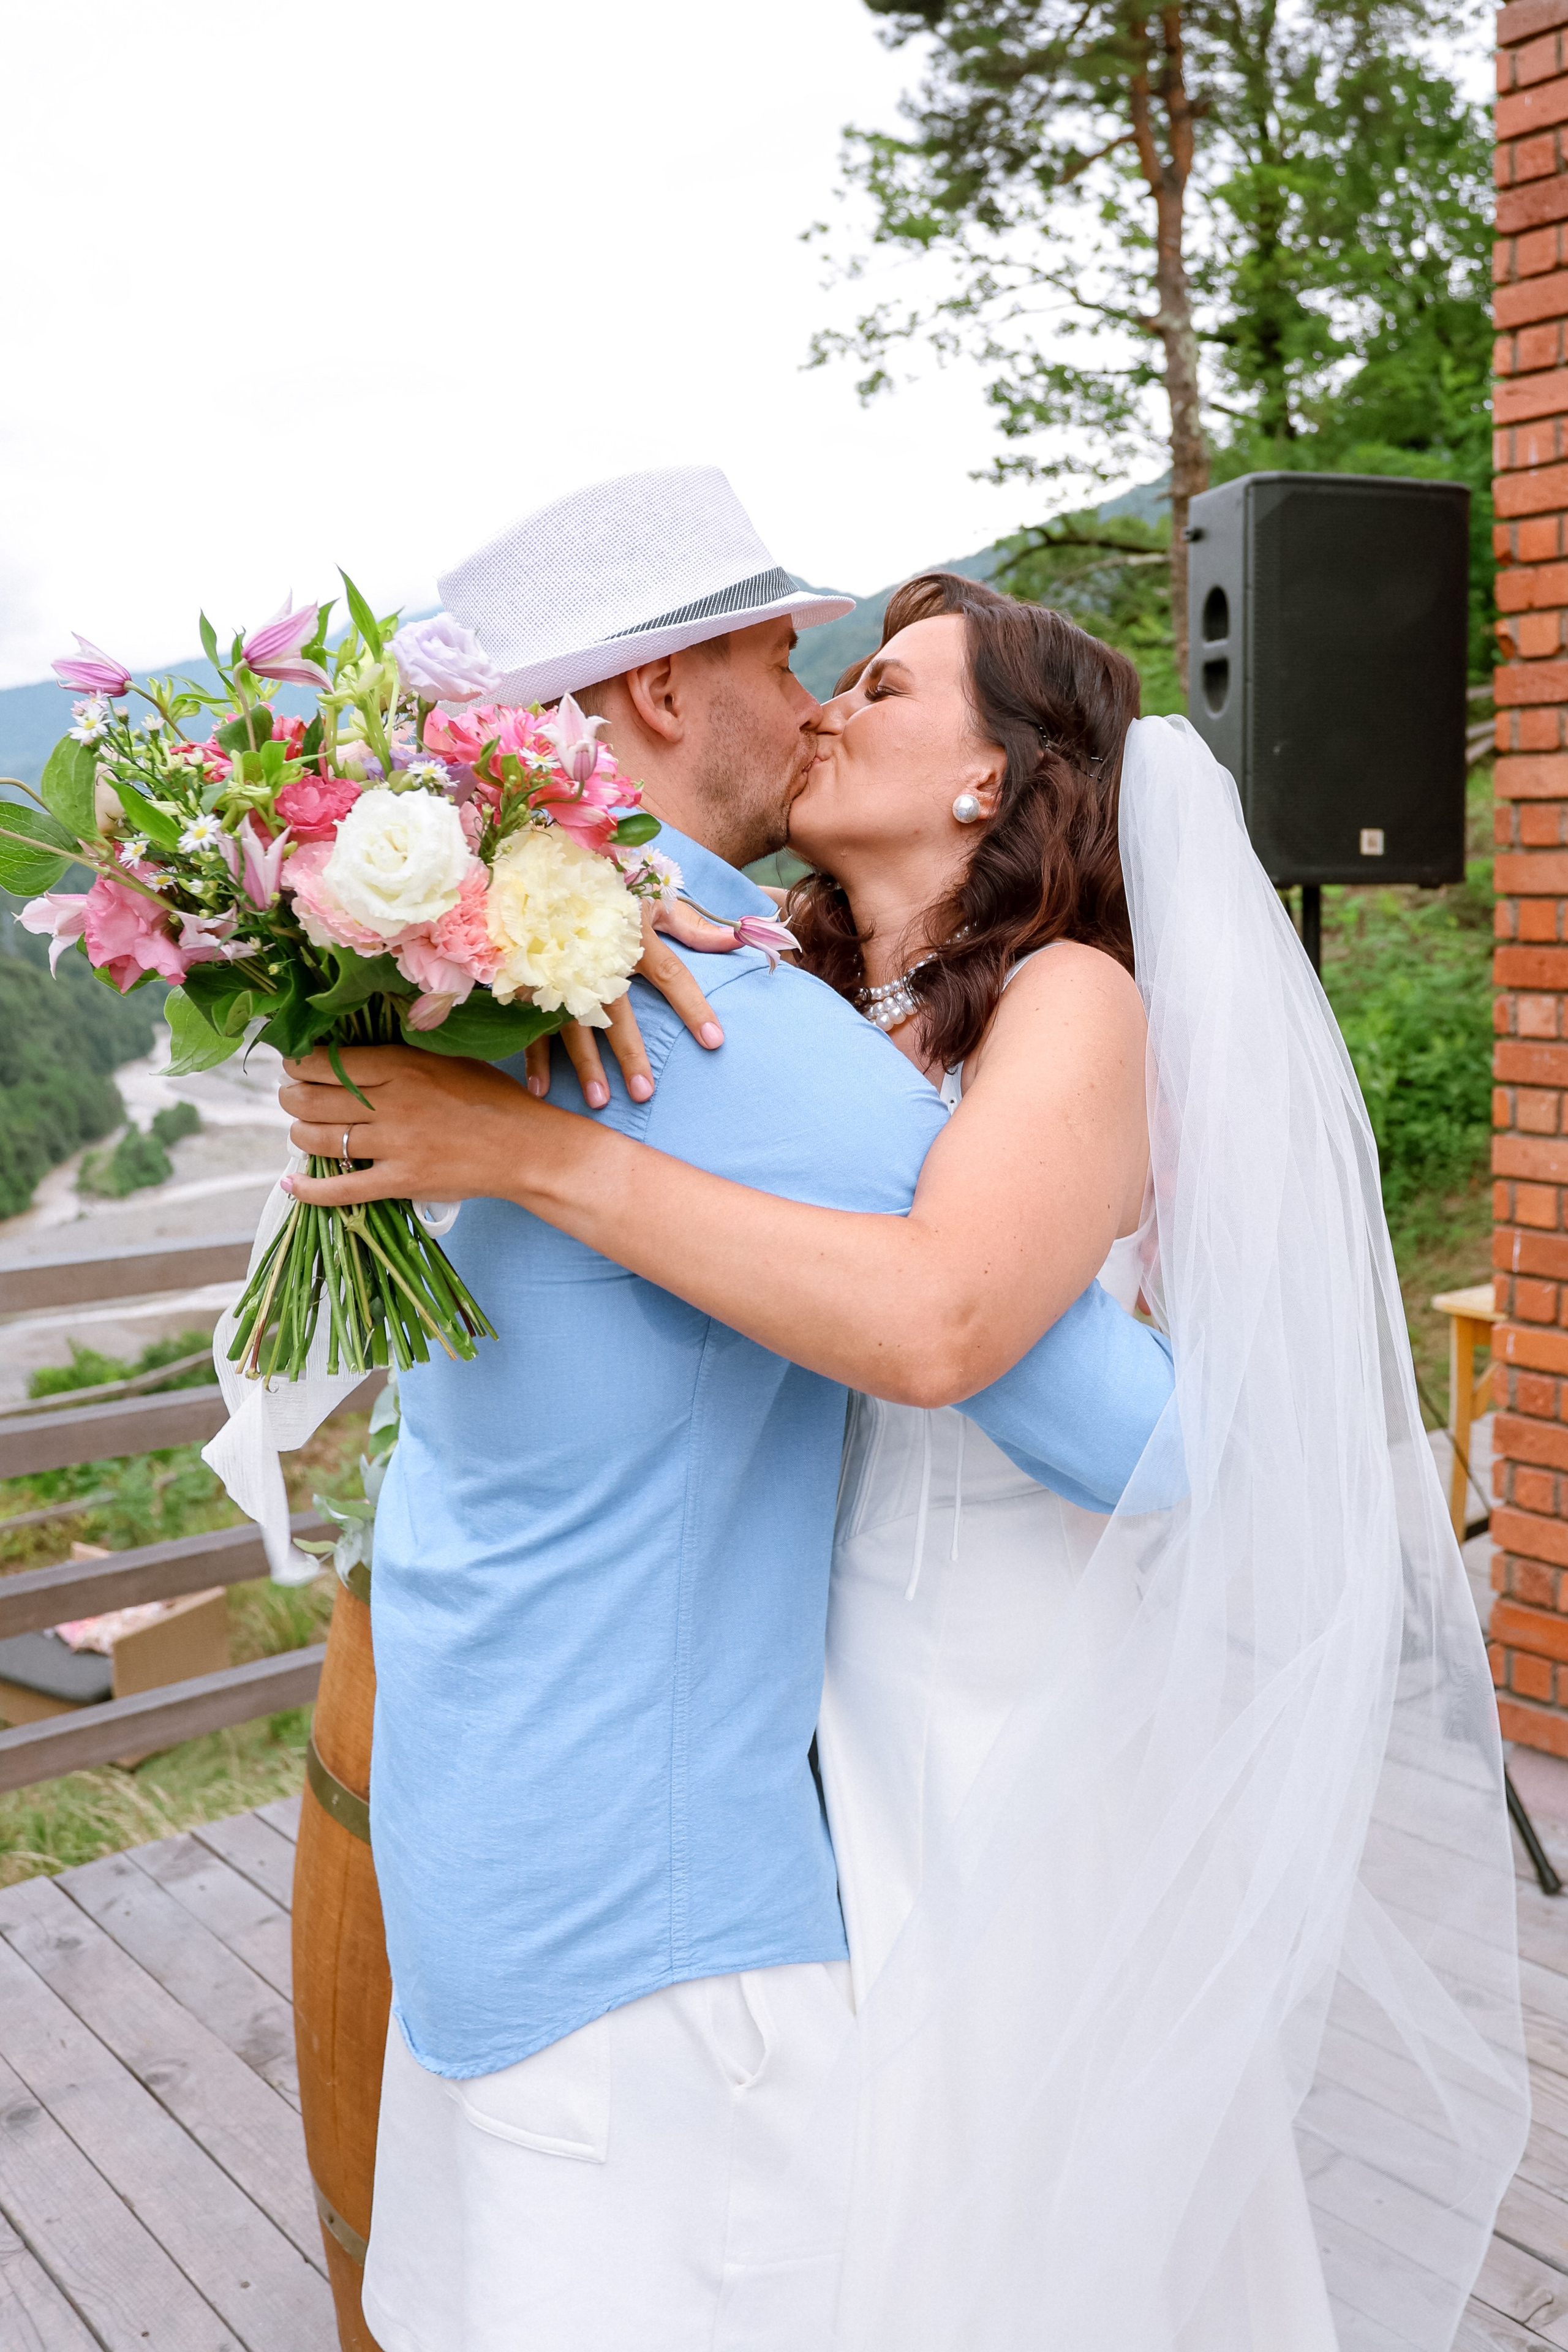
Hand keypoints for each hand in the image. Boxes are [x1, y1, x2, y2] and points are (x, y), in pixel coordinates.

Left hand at [278, 1044, 533, 1207]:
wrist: (526, 1147)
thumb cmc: (491, 1098)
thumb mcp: (447, 1060)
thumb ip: (401, 1057)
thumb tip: (354, 1056)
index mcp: (402, 1065)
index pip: (328, 1062)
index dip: (299, 1064)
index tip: (294, 1066)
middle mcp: (391, 1103)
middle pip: (313, 1099)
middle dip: (291, 1098)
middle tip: (291, 1098)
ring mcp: (395, 1145)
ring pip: (320, 1139)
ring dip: (299, 1134)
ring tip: (301, 1130)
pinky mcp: (401, 1181)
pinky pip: (343, 1188)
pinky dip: (311, 1189)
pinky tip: (292, 1183)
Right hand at [522, 900, 737, 1106]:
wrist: (542, 858)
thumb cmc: (610, 880)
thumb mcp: (656, 894)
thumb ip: (694, 925)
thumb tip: (737, 939)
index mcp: (633, 933)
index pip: (671, 975)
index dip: (693, 1008)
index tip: (714, 1041)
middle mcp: (596, 955)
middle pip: (616, 1012)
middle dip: (630, 1054)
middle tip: (644, 1093)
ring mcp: (558, 968)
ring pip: (573, 1023)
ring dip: (585, 1064)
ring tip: (600, 1102)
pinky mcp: (527, 977)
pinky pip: (531, 1021)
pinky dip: (535, 1056)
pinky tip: (541, 1089)